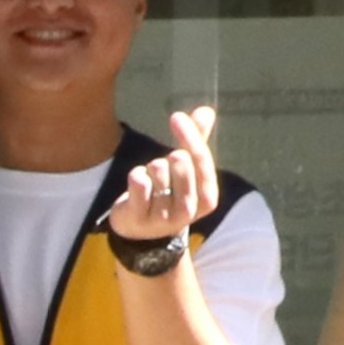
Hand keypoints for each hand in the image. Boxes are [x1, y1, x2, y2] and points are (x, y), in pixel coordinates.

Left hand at [112, 104, 220, 249]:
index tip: (176, 117)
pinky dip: (136, 176)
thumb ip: (196, 142)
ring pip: (157, 169)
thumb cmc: (167, 195)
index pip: (201, 158)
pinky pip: (139, 181)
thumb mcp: (185, 171)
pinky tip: (137, 188)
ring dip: (150, 170)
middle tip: (161, 174)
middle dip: (167, 158)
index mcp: (207, 197)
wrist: (140, 233)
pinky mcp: (140, 218)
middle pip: (180, 161)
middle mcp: (189, 210)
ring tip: (150, 187)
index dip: (189, 135)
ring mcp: (164, 217)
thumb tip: (206, 111)